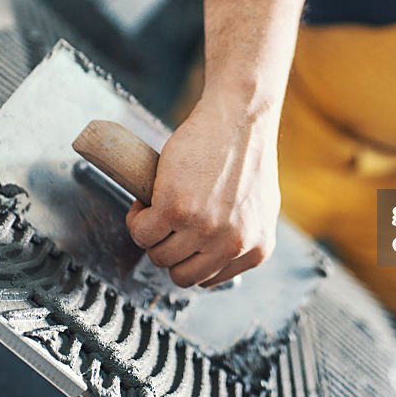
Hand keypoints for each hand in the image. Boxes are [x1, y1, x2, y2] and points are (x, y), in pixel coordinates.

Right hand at [126, 95, 279, 287]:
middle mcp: (232, 245)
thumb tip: (218, 258)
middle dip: (168, 250)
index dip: (189, 257)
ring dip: (151, 235)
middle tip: (166, 223)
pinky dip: (136, 219)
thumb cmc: (246, 154)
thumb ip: (243, 237)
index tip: (182, 236)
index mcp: (256, 250)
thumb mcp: (259, 208)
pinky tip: (145, 201)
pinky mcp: (176, 209)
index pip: (208, 279)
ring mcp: (204, 229)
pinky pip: (141, 232)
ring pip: (158, 256)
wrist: (238, 117)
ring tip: (157, 208)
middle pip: (181, 275)